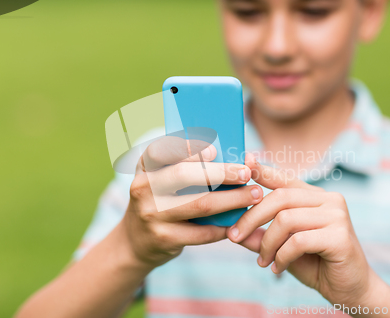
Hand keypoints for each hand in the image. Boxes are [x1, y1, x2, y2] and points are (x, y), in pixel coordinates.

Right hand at [122, 137, 262, 269]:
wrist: (135, 241)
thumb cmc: (161, 200)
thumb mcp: (163, 179)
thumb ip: (189, 166)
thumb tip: (235, 157)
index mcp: (145, 166)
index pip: (161, 150)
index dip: (187, 148)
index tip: (214, 150)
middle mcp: (143, 187)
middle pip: (184, 175)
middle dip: (221, 173)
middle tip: (246, 173)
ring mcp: (151, 214)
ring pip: (199, 204)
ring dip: (232, 199)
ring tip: (254, 195)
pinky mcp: (163, 238)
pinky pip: (202, 232)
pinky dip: (224, 225)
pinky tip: (239, 220)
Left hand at [227, 153, 375, 307]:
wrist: (350, 290)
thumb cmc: (316, 265)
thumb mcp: (282, 248)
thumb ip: (261, 237)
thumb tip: (232, 231)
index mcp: (315, 197)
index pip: (285, 179)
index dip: (263, 170)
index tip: (244, 162)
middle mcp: (328, 200)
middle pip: (280, 198)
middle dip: (251, 218)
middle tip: (235, 237)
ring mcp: (337, 216)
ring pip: (286, 219)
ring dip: (267, 243)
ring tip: (263, 261)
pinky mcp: (340, 236)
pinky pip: (298, 241)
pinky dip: (282, 256)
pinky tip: (278, 268)